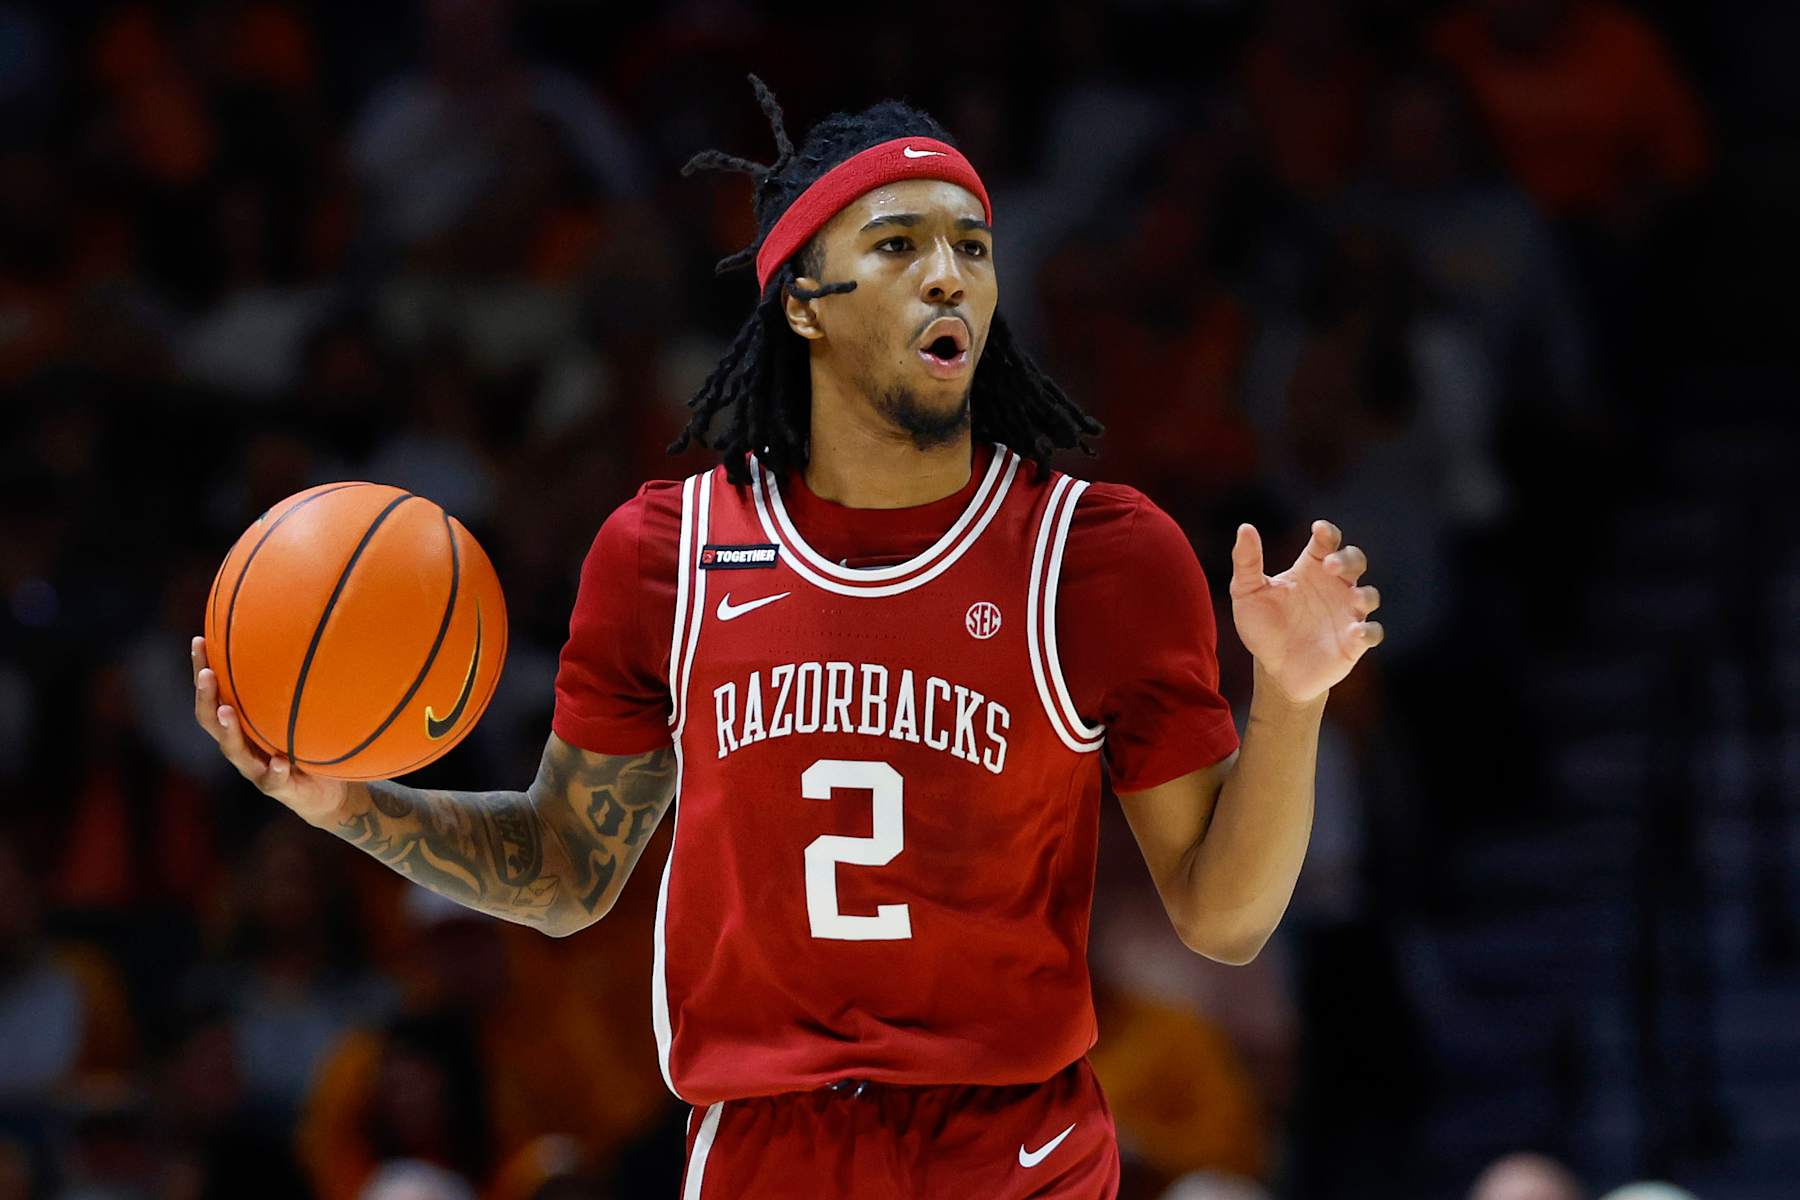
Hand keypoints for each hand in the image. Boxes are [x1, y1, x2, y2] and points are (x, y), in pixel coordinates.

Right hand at [192, 636, 353, 827]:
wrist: (326, 795)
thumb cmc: (309, 747)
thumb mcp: (298, 715)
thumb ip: (293, 690)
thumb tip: (302, 637)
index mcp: (241, 727)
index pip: (214, 695)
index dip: (203, 670)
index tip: (200, 641)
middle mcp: (241, 747)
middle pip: (212, 721)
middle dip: (206, 696)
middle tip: (206, 674)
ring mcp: (256, 769)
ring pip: (235, 751)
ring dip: (229, 730)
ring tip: (226, 711)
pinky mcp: (279, 788)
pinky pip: (274, 780)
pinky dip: (275, 771)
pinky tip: (280, 762)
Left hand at [1228, 520, 1383, 704]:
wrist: (1273, 669)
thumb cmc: (1262, 626)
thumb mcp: (1247, 592)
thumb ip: (1246, 561)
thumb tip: (1245, 527)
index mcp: (1311, 569)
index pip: (1327, 542)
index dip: (1327, 532)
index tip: (1319, 530)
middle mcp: (1335, 587)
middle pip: (1355, 561)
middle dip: (1348, 559)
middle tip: (1330, 565)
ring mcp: (1347, 614)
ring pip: (1369, 595)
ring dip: (1364, 594)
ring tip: (1353, 598)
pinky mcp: (1353, 643)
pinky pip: (1371, 633)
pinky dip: (1368, 631)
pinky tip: (1355, 632)